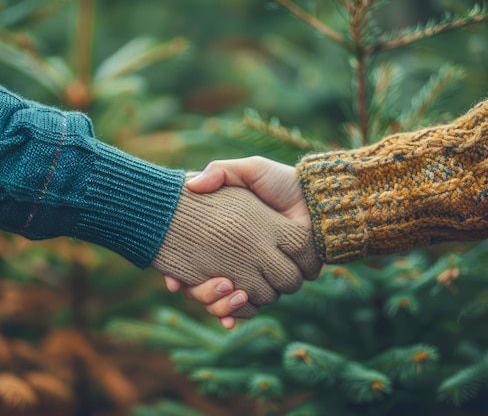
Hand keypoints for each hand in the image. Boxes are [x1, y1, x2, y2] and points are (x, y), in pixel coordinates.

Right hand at [162, 157, 318, 327]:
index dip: (178, 273)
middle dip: (199, 293)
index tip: (171, 279)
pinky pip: (250, 308)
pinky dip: (237, 314)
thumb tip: (191, 186)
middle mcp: (235, 259)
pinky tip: (229, 317)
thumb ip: (220, 172)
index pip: (192, 262)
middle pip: (205, 288)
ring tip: (224, 288)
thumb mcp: (249, 170)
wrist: (316, 200)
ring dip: (218, 304)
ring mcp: (253, 274)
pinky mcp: (272, 283)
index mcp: (223, 238)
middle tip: (189, 287)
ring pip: (225, 301)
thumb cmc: (280, 182)